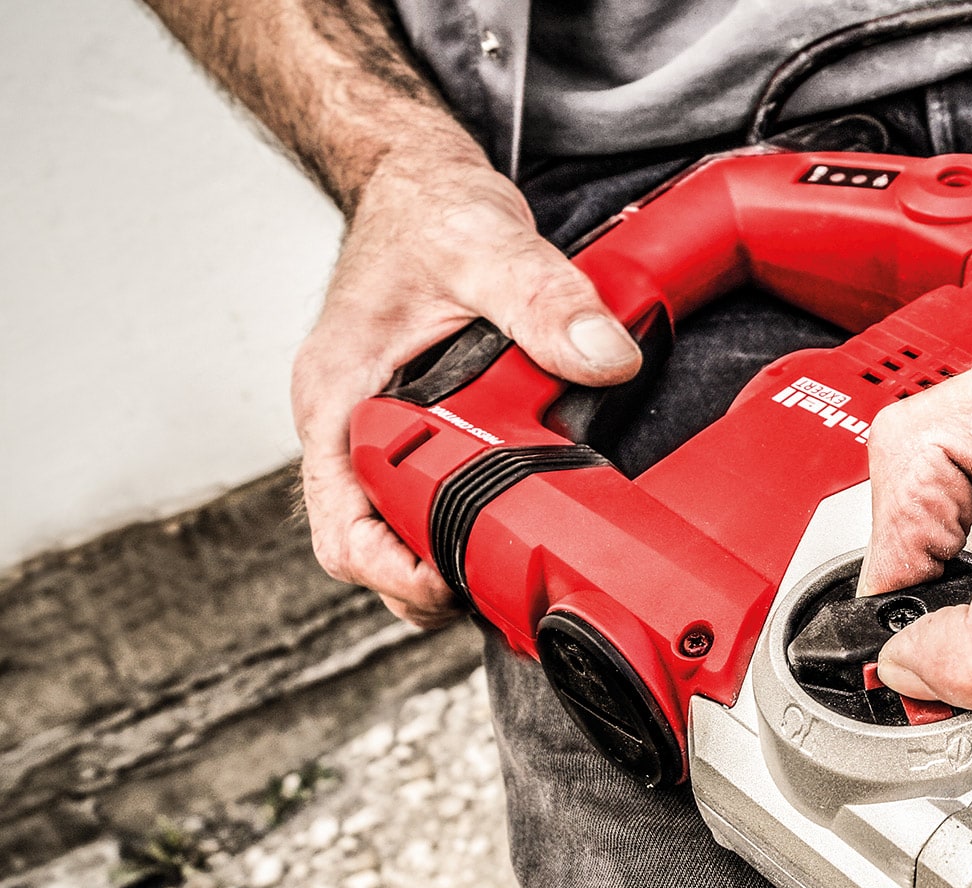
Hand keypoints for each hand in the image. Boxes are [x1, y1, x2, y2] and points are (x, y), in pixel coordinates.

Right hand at [291, 140, 642, 626]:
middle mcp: (346, 423)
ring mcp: (372, 429)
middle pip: (366, 547)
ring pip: (394, 530)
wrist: (419, 184)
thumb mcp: (492, 244)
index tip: (459, 585)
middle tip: (509, 588)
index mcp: (338, 395)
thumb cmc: (431, 212)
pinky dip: (458, 521)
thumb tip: (604, 359)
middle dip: (428, 584)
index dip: (394, 573)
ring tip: (520, 562)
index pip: (341, 526)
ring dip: (446, 557)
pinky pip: (421, 495)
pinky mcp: (406, 426)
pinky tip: (518, 518)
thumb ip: (546, 302)